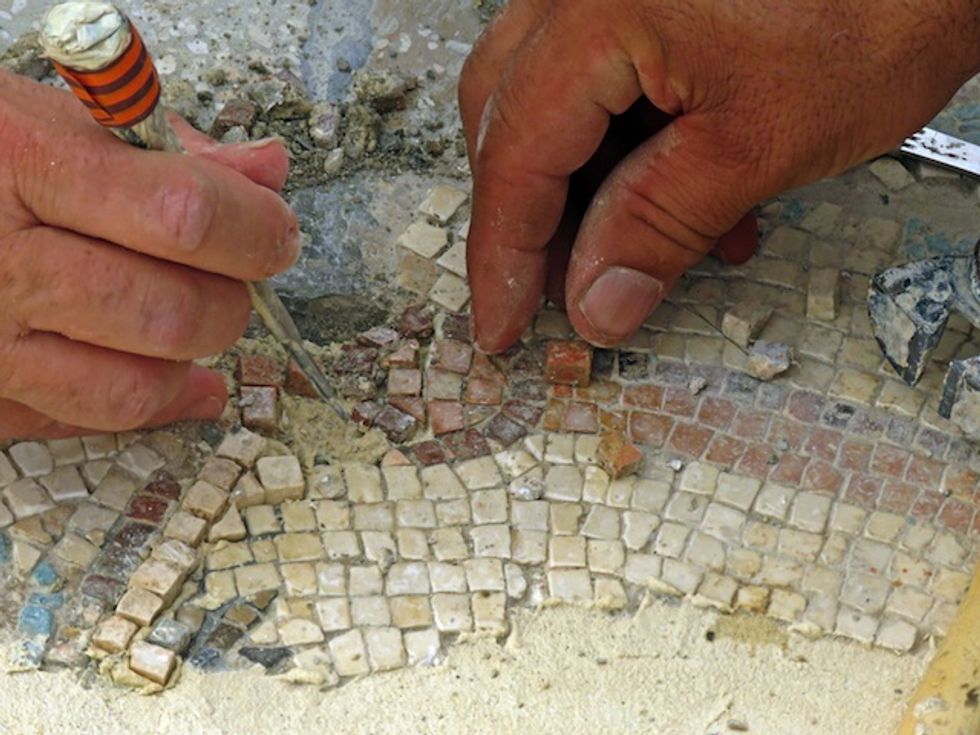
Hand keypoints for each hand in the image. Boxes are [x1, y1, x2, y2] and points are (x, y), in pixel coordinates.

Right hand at [0, 70, 297, 438]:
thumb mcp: (47, 116)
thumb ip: (162, 145)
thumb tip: (266, 169)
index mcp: (22, 165)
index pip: (184, 214)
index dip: (255, 229)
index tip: (275, 232)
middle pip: (172, 312)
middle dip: (231, 299)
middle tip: (233, 277)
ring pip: (137, 384)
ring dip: (191, 356)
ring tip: (192, 317)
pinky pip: (87, 421)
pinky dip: (152, 403)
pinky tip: (182, 382)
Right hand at [460, 0, 979, 351]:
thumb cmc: (880, 4)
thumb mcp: (757, 145)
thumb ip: (657, 228)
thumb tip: (595, 304)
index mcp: (598, 11)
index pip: (516, 157)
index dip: (502, 256)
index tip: (500, 325)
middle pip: (509, 124)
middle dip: (532, 223)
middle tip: (555, 297)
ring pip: (551, 108)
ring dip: (583, 193)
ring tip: (638, 255)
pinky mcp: (643, 1)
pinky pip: (600, 84)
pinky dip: (623, 152)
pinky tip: (678, 197)